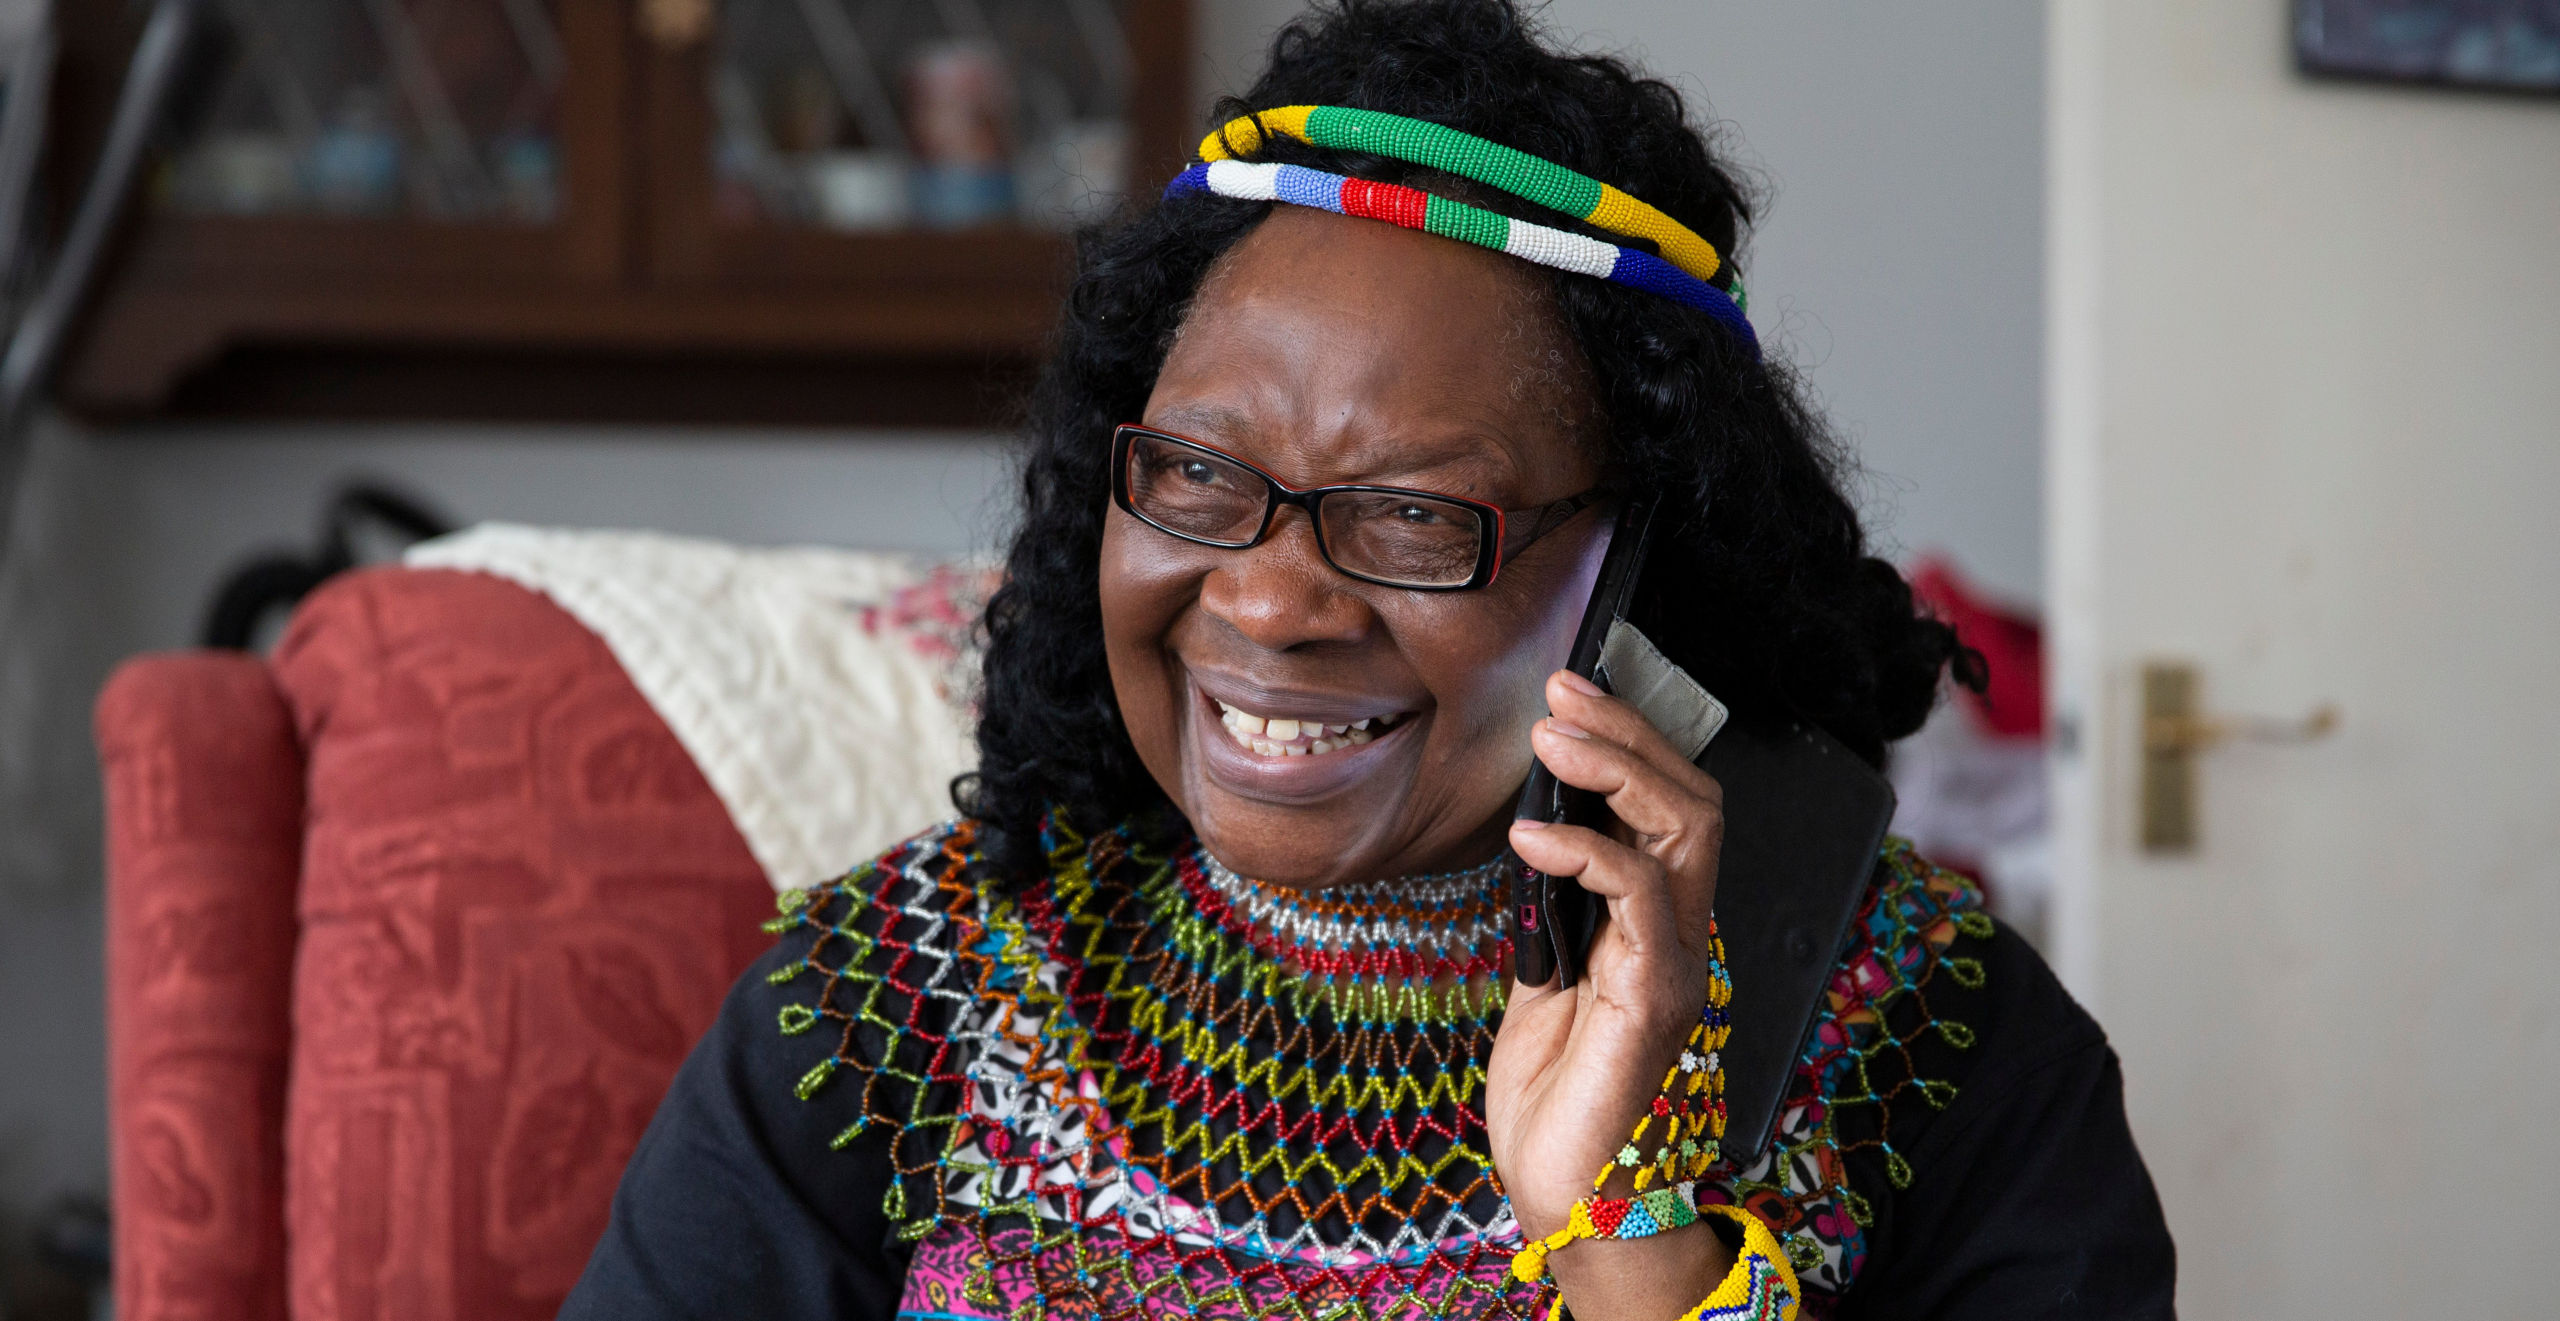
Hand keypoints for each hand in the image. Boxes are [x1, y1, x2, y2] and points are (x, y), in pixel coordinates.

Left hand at [1488, 669, 1732, 1320]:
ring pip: (1685, 827)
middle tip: (1564, 691)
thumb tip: (1536, 832)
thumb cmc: (1555, 1095)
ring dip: (1620, 767)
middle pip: (1691, 798)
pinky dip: (1586, 851)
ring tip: (1556, 736)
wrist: (1567, 1192)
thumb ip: (1553, 912)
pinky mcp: (1656, 995)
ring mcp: (1676, 960)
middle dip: (1630, 731)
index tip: (1572, 691)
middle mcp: (1681, 932)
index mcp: (1655, 923)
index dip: (1630, 740)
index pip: (1670, 806)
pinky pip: (1639, 896)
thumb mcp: (1542, 978)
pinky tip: (1532, 838)